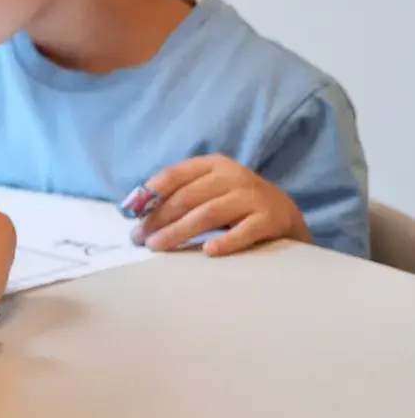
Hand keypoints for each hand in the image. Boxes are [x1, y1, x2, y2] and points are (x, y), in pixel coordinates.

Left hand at [134, 155, 311, 256]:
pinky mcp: (269, 219)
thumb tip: (137, 210)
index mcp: (212, 164)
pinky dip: (226, 241)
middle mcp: (232, 175)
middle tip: (140, 239)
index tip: (131, 213)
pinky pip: (244, 231)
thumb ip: (180, 193)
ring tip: (158, 247)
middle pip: (187, 197)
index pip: (174, 174)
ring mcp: (252, 197)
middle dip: (159, 219)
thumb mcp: (210, 188)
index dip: (150, 193)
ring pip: (208, 214)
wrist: (286, 214)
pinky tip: (208, 253)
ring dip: (179, 231)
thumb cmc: (235, 203)